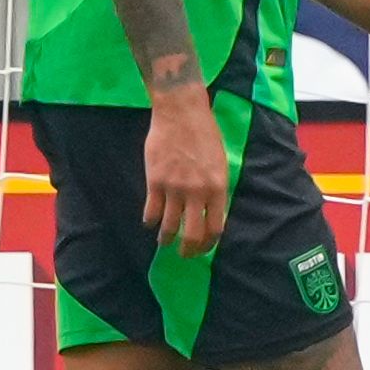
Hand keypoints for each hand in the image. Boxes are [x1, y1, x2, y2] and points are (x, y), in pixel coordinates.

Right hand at [142, 88, 228, 257]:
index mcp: (218, 188)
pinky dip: (149, 221)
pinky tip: (150, 222)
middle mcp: (197, 192)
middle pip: (193, 234)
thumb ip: (215, 188)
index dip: (209, 243)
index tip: (204, 248)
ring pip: (168, 226)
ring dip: (166, 239)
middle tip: (184, 254)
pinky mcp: (154, 182)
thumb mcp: (220, 164)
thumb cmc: (205, 136)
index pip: (215, 227)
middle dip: (188, 250)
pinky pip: (151, 211)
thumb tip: (210, 211)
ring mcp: (175, 188)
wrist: (181, 114)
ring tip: (164, 242)